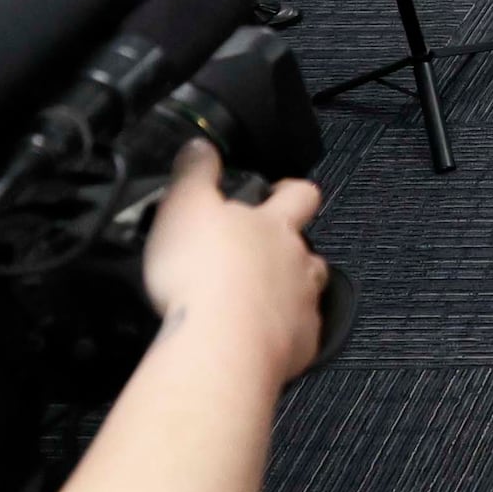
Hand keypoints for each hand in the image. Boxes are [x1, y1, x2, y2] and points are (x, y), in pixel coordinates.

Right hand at [139, 142, 327, 390]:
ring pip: (306, 289)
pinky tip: (255, 338)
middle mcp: (297, 262)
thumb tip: (199, 146)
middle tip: (257, 253)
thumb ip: (195, 173)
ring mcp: (303, 305)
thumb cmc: (202, 273)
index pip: (300, 194)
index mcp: (274, 225)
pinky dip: (281, 333)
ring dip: (286, 291)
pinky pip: (298, 334)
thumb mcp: (185, 208)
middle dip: (290, 247)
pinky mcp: (300, 345)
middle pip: (308, 247)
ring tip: (253, 299)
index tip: (277, 192)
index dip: (290, 190)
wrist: (222, 345)